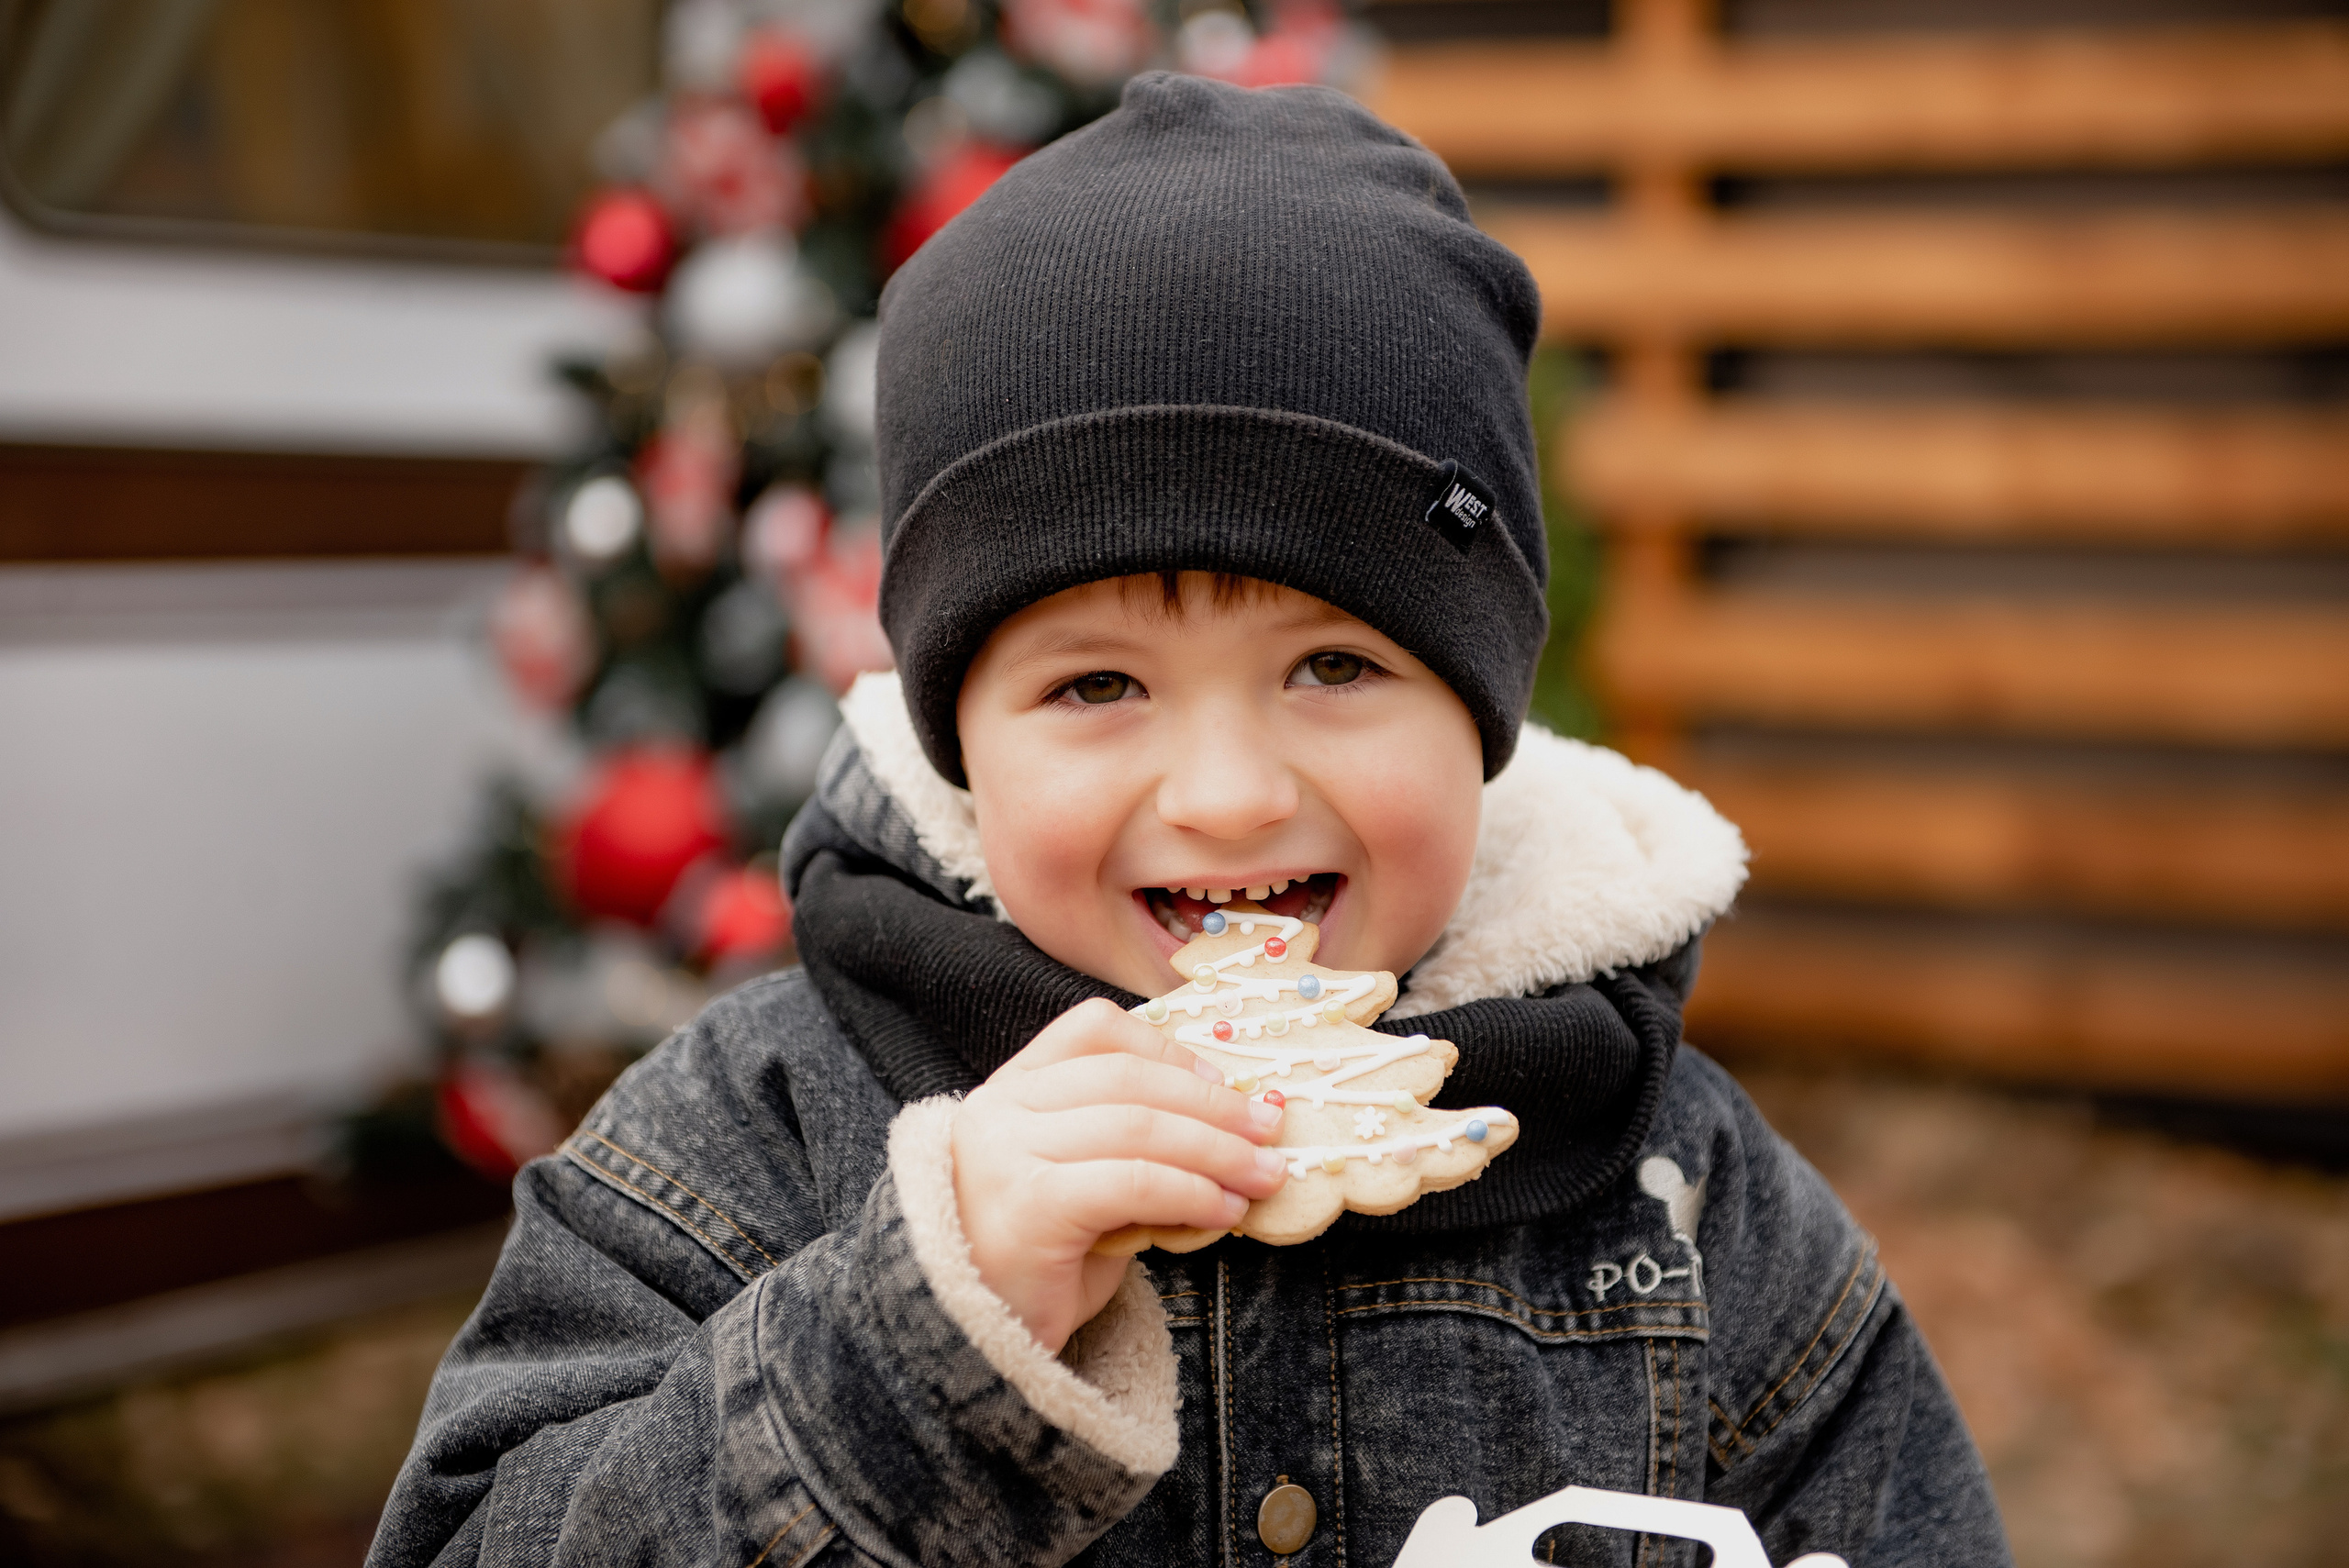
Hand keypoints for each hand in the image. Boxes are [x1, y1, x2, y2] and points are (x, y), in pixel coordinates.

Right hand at [950, 998, 1287, 1351]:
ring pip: (1138, 1128)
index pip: (1094, 1031)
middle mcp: (997, 1109)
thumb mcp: (1084, 1182)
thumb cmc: (1041, 1265)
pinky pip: (1134, 1182)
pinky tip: (1224, 1212)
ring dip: (1217, 1151)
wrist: (979, 1348)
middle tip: (1272, 1130)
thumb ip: (1132, 1145)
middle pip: (1128, 1080)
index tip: (1225, 1081)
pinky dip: (1192, 1192)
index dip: (1168, 1051)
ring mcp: (1006, 1153)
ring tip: (1264, 1176)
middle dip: (1213, 1104)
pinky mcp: (1030, 1205)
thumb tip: (1233, 1126)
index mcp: (1010, 1088)